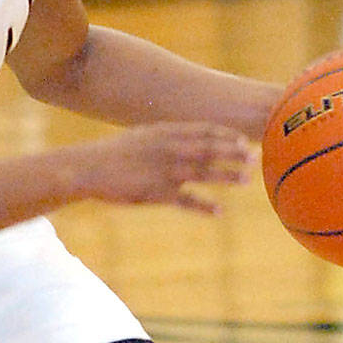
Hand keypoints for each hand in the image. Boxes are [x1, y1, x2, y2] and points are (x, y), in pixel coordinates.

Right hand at [77, 122, 254, 214]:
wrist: (87, 168)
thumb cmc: (113, 153)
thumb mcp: (140, 136)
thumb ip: (165, 137)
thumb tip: (183, 137)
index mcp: (165, 132)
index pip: (204, 130)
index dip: (227, 135)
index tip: (244, 139)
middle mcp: (169, 149)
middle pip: (210, 149)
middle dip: (235, 152)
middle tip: (256, 156)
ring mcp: (164, 171)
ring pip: (204, 172)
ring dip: (228, 175)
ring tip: (247, 180)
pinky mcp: (156, 193)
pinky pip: (186, 201)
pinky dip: (204, 206)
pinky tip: (219, 212)